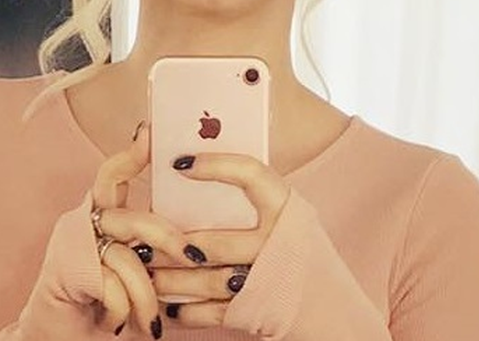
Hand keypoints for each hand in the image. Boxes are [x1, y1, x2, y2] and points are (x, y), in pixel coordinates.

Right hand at [89, 123, 206, 337]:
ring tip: (148, 323)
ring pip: (128, 259)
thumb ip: (152, 252)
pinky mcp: (64, 269)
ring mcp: (70, 244)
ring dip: (144, 298)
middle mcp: (82, 223)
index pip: (114, 175)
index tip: (151, 132)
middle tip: (193, 257)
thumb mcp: (134, 275)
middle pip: (133, 217)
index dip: (132, 154)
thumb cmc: (103, 308)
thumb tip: (197, 246)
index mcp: (101, 217)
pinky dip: (121, 313)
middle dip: (167, 238)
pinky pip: (113, 286)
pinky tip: (114, 324)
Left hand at [146, 152, 291, 328]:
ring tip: (145, 270)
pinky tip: (168, 305)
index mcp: (290, 209)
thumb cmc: (301, 257)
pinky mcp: (259, 313)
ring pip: (205, 279)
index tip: (178, 162)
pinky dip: (186, 310)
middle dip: (168, 242)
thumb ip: (256, 202)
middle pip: (212, 242)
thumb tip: (196, 171)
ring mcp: (269, 280)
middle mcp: (281, 243)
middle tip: (139, 235)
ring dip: (169, 278)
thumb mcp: (291, 221)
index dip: (215, 165)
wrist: (339, 316)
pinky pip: (212, 313)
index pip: (251, 175)